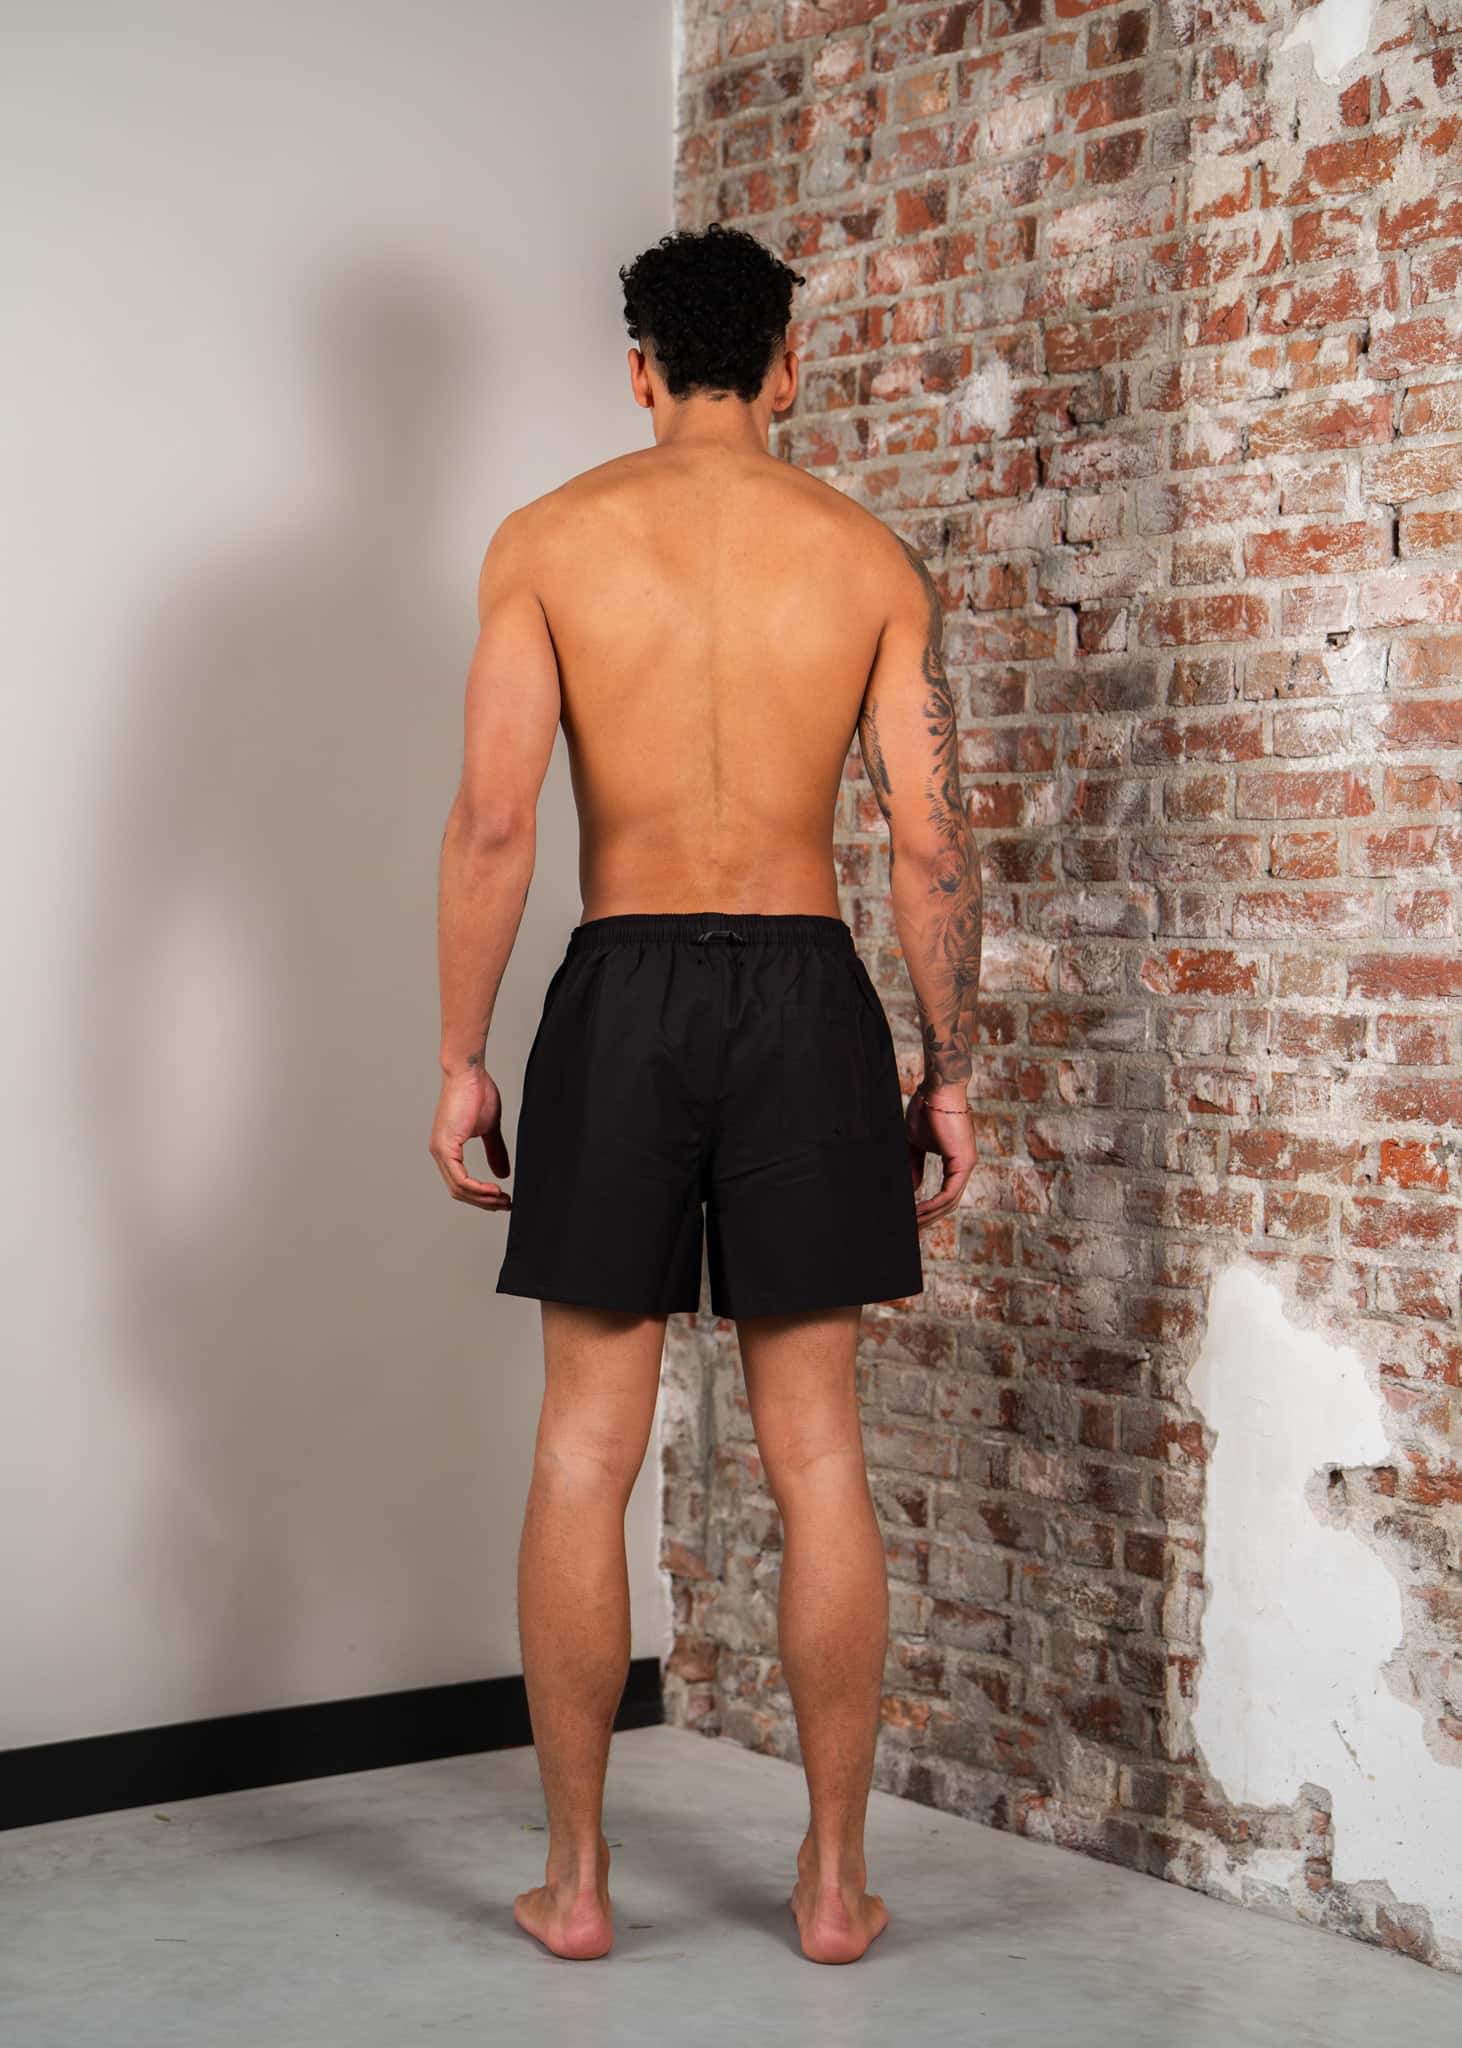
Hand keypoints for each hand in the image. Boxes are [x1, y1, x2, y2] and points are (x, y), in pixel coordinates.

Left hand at [430, 1065, 511, 1210]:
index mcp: (448, 1149)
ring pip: (459, 1188)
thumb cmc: (477, 1093)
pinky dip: (477, 1189)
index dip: (481, 1195)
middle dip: (483, 1202)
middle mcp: (440, 1153)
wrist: (469, 1073)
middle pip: (459, 1191)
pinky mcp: (446, 1146)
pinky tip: (494, 1191)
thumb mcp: (490, 1129)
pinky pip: (460, 1178)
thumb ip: (495, 1151)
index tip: (502, 1199)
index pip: (461, 1184)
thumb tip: (502, 1174)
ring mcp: (441, 1151)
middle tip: (506, 1205)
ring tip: (503, 1200)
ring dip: (483, 1198)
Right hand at [905, 1084, 974, 1227]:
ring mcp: (966, 1165)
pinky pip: (948, 1193)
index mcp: (956, 1162)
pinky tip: (918, 1212)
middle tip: (910, 1232)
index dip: (928, 1209)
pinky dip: (932, 1205)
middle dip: (928, 1220)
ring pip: (949, 1202)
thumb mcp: (915, 1144)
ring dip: (929, 1216)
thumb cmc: (927, 1109)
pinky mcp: (963, 1162)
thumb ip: (914, 1167)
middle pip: (948, 1204)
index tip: (911, 1219)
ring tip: (910, 1226)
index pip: (944, 1194)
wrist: (936, 1089)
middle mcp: (965, 1166)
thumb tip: (912, 1189)